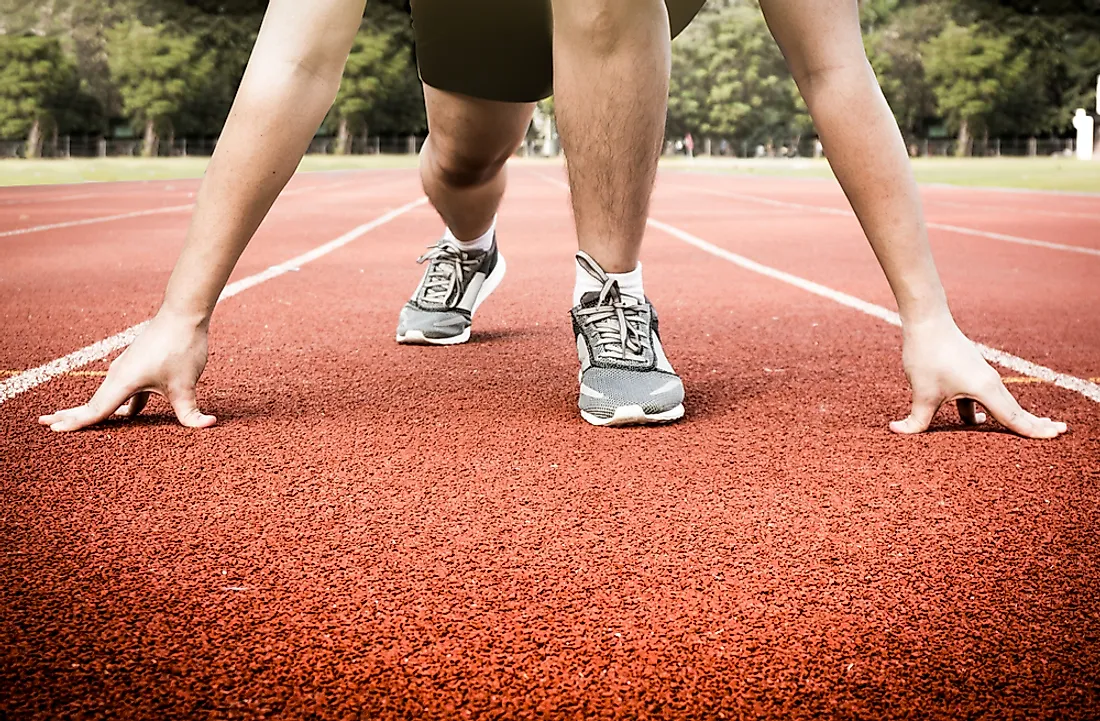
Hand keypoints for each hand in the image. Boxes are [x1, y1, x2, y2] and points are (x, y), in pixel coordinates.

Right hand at [38, 312, 216, 431]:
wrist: (184, 314)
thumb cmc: (181, 347)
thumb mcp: (186, 385)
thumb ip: (191, 411)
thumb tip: (207, 425)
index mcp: (123, 382)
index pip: (96, 410)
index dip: (75, 422)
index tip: (53, 429)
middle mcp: (119, 375)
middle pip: (93, 403)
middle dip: (70, 414)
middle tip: (44, 423)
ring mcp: (127, 369)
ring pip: (108, 397)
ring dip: (94, 410)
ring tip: (75, 420)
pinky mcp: (139, 366)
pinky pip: (125, 391)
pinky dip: (120, 405)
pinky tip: (126, 415)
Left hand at [890, 318, 1067, 438]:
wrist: (927, 321)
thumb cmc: (928, 355)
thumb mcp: (922, 393)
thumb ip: (915, 420)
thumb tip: (898, 432)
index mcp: (985, 389)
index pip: (1013, 417)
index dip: (1034, 430)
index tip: (1055, 436)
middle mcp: (989, 382)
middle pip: (1014, 410)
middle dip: (1035, 423)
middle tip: (1059, 432)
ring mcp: (979, 376)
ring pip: (998, 403)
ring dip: (1010, 417)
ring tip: (1026, 429)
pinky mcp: (967, 373)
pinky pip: (981, 398)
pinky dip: (984, 411)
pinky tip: (976, 421)